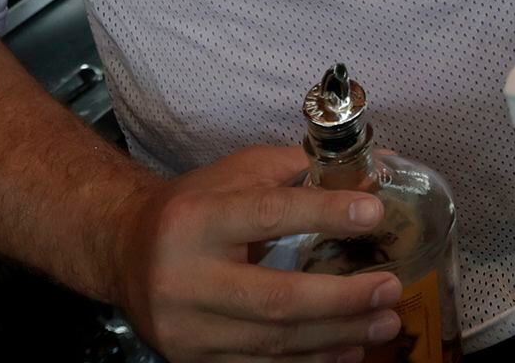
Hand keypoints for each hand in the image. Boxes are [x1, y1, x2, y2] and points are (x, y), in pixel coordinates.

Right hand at [108, 146, 403, 362]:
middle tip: (391, 288)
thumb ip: (298, 171)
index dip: (325, 214)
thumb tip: (372, 175)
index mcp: (197, 219)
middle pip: (275, 298)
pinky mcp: (191, 359)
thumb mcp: (237, 173)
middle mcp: (185, 278)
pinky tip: (347, 350)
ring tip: (384, 323)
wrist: (124, 250)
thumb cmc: (193, 206)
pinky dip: (309, 361)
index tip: (374, 212)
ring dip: (337, 335)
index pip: (269, 215)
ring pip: (273, 341)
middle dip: (342, 298)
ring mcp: (186, 328)